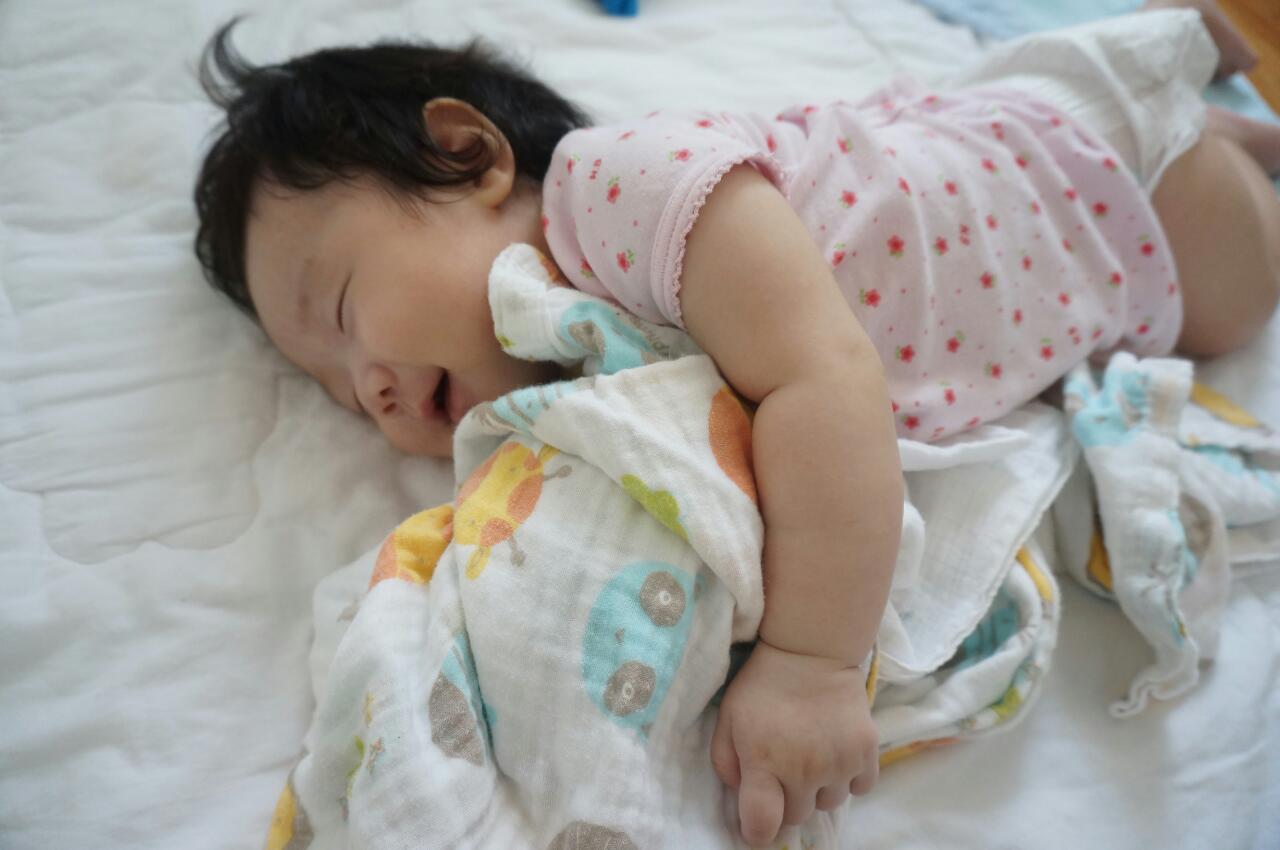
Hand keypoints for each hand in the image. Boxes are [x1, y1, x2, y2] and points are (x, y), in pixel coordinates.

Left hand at [710, 640, 878, 847]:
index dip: (757, 833)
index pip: (763, 824)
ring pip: (829, 803)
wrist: (809, 651)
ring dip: (818, 788)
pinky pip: (860, 788)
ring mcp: (839, 762)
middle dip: (787, 799)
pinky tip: (836, 752)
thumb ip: (725, 764)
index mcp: (764, 762)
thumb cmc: (762, 686)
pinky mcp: (867, 752)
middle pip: (797, 815)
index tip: (757, 826)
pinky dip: (849, 777)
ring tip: (811, 753)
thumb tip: (740, 796)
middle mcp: (804, 769)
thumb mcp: (727, 719)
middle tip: (783, 767)